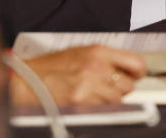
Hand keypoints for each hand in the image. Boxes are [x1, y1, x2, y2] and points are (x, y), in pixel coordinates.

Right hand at [11, 45, 145, 105]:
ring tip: (93, 96)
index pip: (136, 63)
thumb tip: (125, 69)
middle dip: (120, 89)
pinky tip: (87, 104)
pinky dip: (99, 111)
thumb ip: (105, 59)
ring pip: (117, 102)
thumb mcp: (80, 52)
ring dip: (109, 102)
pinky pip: (104, 112)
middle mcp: (97, 68)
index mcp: (98, 52)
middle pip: (128, 86)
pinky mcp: (83, 105)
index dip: (138, 73)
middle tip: (107, 88)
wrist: (28, 80)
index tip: (135, 76)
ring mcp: (90, 87)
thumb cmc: (51, 67)